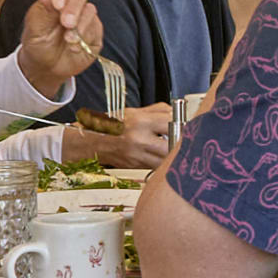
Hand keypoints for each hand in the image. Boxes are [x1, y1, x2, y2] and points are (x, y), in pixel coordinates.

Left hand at [15, 0, 104, 91]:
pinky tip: (74, 47)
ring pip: (90, 10)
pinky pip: (95, 28)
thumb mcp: (34, 29)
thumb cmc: (38, 45)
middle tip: (66, 24)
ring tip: (68, 40)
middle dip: (72, 9)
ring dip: (79, 25)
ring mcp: (84, 17)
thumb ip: (41, 11)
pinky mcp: (94, 32)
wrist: (46, 68)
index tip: (57, 4)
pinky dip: (85, 37)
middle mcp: (71, 4)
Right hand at [61, 104, 177, 169]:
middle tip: (181, 139)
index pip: (172, 122)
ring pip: (166, 159)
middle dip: (179, 142)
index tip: (184, 125)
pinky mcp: (136, 166)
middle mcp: (139, 139)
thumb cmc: (115, 124)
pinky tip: (162, 157)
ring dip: (172, 155)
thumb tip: (179, 114)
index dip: (181, 124)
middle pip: (172, 144)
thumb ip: (160, 110)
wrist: (94, 140)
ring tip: (172, 149)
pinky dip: (162, 164)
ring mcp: (137, 155)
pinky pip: (157, 167)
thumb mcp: (136, 111)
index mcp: (140, 121)